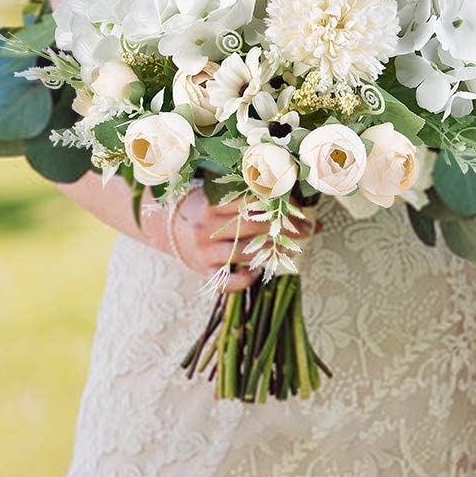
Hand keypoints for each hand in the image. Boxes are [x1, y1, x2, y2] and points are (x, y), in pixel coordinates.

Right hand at [154, 194, 320, 288]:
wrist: (168, 228)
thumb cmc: (204, 206)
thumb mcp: (219, 193)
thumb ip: (250, 194)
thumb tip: (295, 198)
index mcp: (212, 202)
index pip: (250, 201)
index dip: (278, 205)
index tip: (300, 208)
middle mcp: (206, 227)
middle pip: (250, 227)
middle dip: (283, 228)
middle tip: (306, 230)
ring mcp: (204, 252)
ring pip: (242, 253)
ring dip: (271, 252)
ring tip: (292, 248)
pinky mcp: (204, 272)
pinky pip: (226, 282)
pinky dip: (244, 280)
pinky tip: (257, 272)